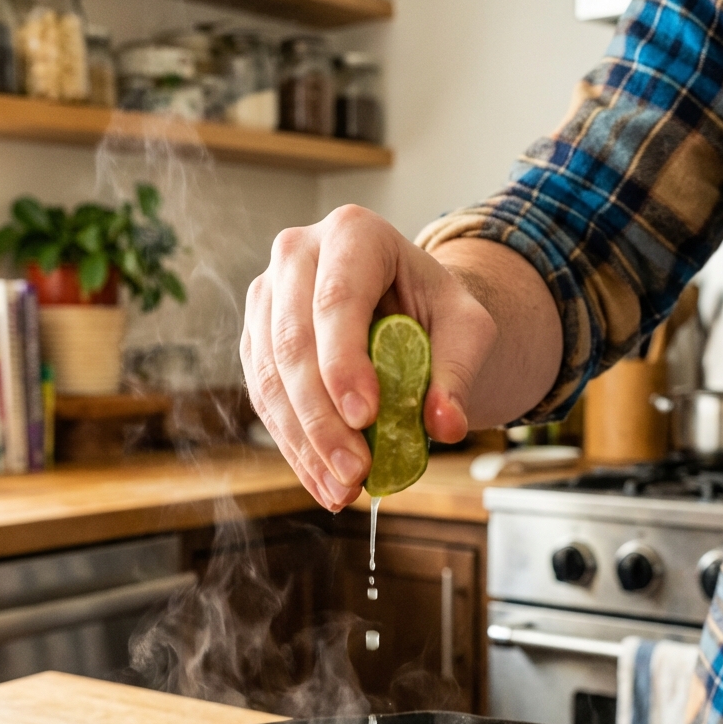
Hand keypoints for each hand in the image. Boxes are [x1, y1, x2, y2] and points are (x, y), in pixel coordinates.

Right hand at [241, 205, 498, 510]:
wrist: (408, 308)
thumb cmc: (437, 310)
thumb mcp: (467, 330)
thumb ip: (457, 373)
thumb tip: (445, 426)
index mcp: (352, 233)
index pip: (336, 301)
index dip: (343, 364)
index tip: (365, 419)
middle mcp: (295, 255)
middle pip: (293, 343)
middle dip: (322, 418)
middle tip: (355, 472)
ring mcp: (267, 297)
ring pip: (269, 377)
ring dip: (304, 442)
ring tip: (342, 489)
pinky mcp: (255, 339)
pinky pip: (264, 398)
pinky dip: (294, 446)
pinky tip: (322, 481)